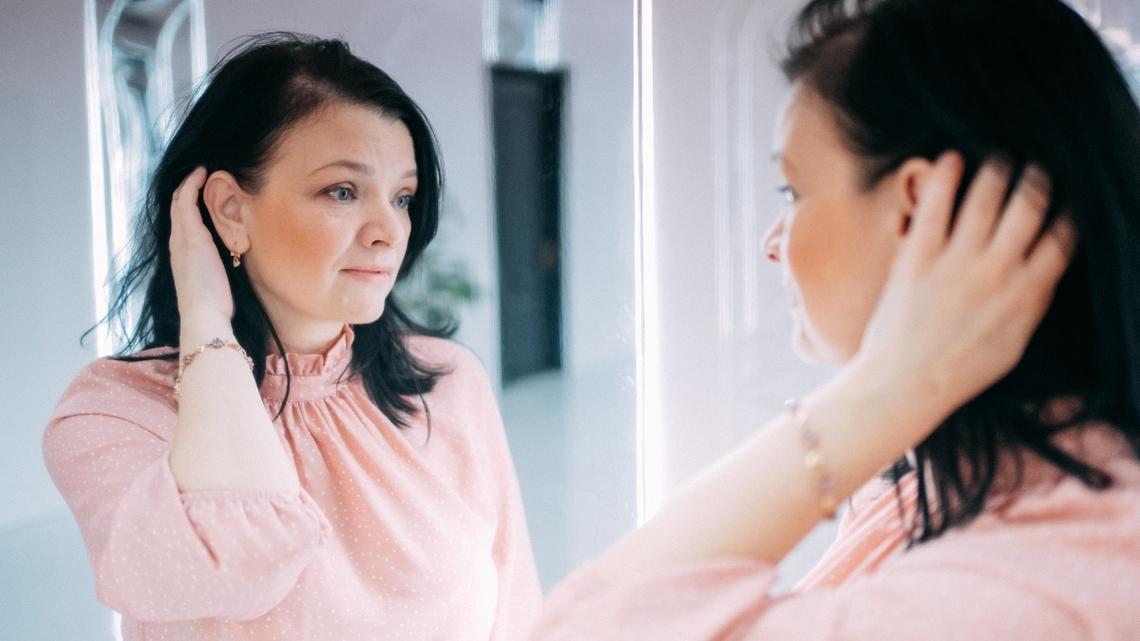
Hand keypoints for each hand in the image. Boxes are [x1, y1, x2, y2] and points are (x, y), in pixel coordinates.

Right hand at [169, 167, 234, 327]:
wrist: (203, 315)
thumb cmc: (213, 304)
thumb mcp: (214, 281)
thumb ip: (217, 268)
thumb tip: (233, 263)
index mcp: (182, 254)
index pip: (181, 221)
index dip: (187, 204)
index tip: (200, 190)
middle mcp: (177, 243)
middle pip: (175, 207)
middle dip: (185, 189)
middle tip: (198, 174)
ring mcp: (182, 238)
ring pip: (178, 201)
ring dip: (189, 183)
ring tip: (201, 170)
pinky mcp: (191, 236)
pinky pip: (186, 202)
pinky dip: (192, 185)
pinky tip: (202, 174)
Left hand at [853, 153, 1075, 435]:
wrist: (905, 385)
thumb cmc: (959, 371)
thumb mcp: (1012, 343)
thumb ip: (1031, 303)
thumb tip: (1046, 272)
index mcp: (1026, 294)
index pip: (1060, 239)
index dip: (1066, 212)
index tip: (1065, 199)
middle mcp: (996, 272)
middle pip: (1029, 208)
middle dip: (1037, 180)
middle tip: (1035, 167)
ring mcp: (956, 263)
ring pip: (986, 199)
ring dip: (997, 171)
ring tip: (1000, 159)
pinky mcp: (918, 258)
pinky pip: (936, 207)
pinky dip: (947, 177)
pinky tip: (953, 158)